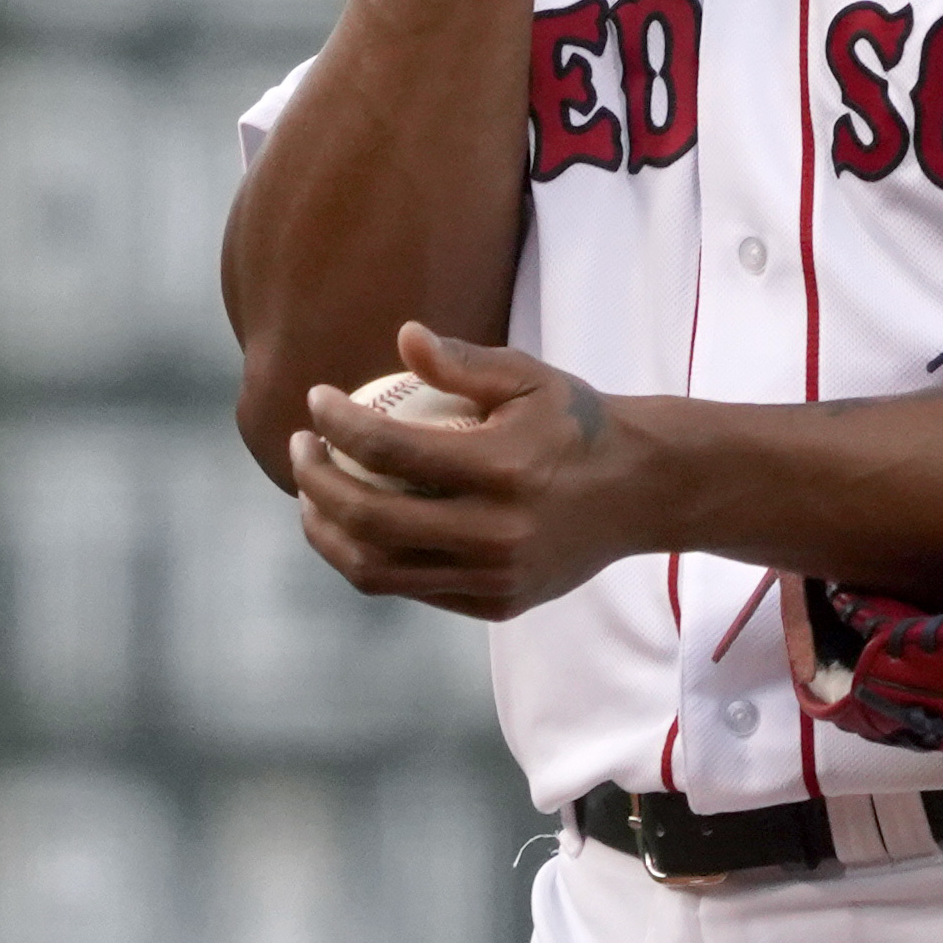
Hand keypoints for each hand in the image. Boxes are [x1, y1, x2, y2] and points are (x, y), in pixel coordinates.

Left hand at [288, 324, 649, 621]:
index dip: (338, 425)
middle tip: (301, 449)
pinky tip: (358, 524)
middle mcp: (497, 534)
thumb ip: (465, 361)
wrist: (640, 491)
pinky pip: (414, 588)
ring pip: (379, 571)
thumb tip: (402, 336)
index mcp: (505, 470)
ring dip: (328, 534)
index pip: (391, 451)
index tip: (315, 401)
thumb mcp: (531, 377)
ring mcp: (495, 579)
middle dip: (316, 483)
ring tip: (314, 495)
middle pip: (370, 520)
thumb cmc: (577, 422)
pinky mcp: (497, 606)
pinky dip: (372, 558)